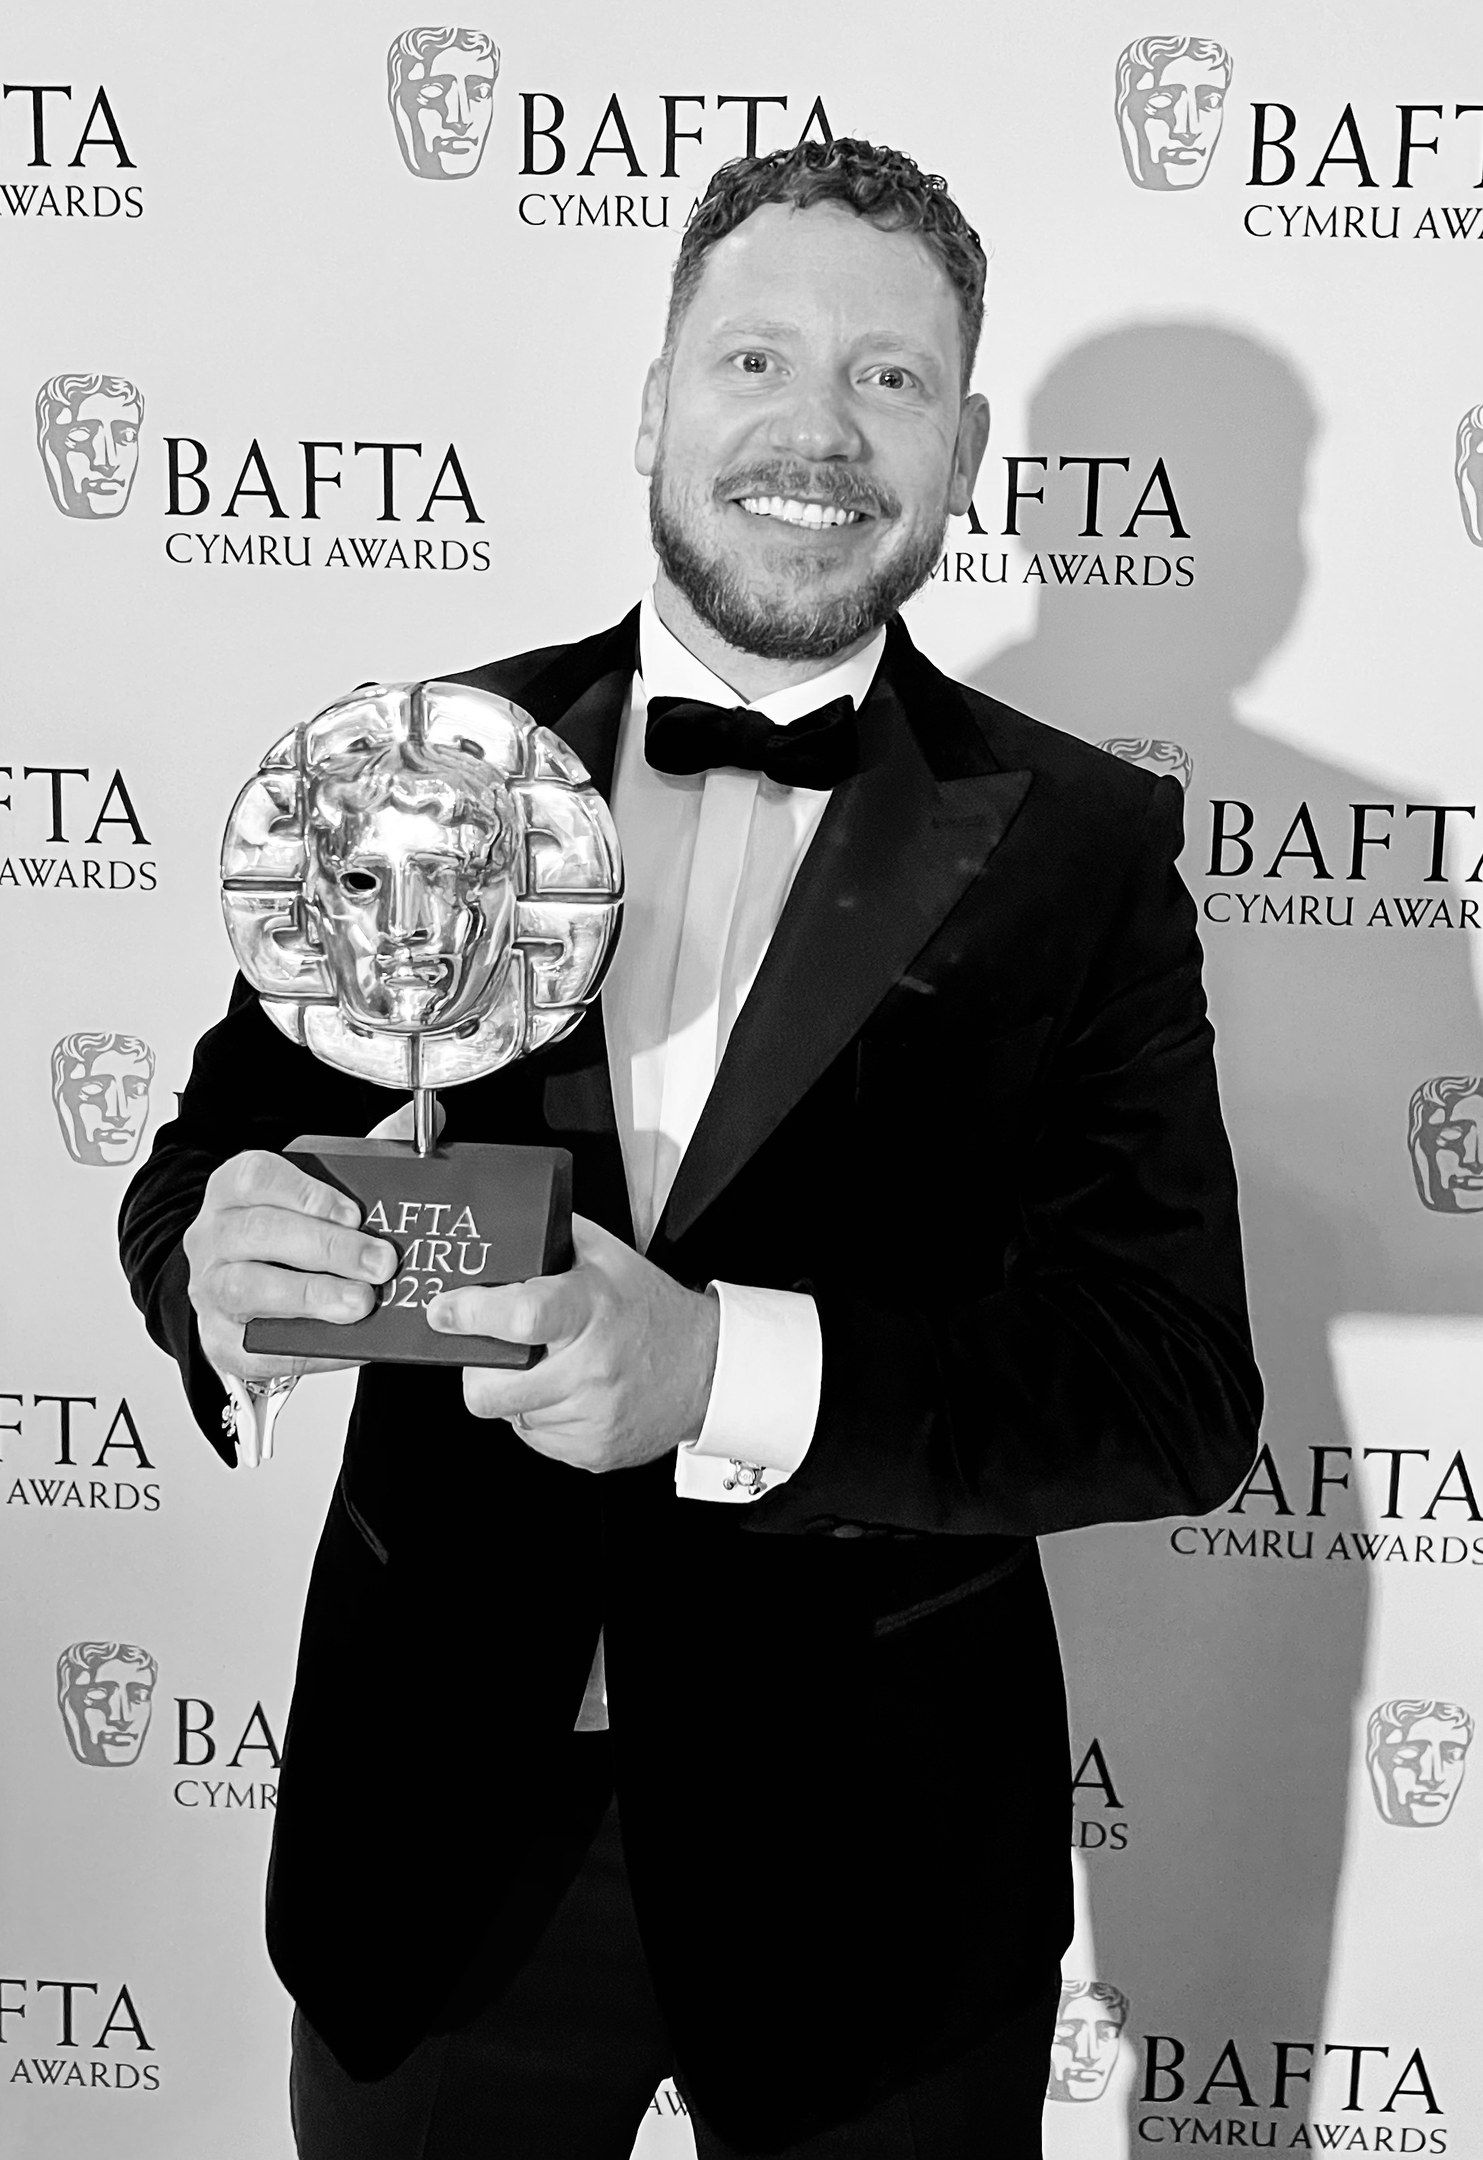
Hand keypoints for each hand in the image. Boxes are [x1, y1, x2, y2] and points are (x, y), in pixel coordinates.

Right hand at [183, 1148, 397, 1383]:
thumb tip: (424, 1122)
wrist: (240, 1299)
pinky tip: (346, 1340)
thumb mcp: (319, 1192)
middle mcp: (213, 1236)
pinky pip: (257, 1343)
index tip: (355, 1213)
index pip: (256, 1177)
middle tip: (380, 1263)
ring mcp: (210, 1288)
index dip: (307, 1193)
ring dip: (312, 1294)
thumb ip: (364, 1158)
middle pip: (259, 1232)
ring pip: (248, 1287)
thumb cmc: (285, 1238)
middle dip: (326, 1247)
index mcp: (234, 1190)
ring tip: (362, 1303)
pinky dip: (306, 1343)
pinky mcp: (220, 1339)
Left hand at [426, 1214, 720, 1472]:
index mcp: (590, 1311)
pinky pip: (536, 1439)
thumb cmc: (650, 1309)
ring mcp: (593, 1416)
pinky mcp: (594, 1451)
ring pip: (511, 1416)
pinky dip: (541, 1417)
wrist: (707, 1368)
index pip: (519, 1317)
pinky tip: (569, 1394)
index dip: (471, 1315)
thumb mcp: (605, 1256)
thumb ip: (552, 1238)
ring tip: (551, 1369)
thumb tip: (499, 1227)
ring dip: (517, 1394)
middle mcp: (592, 1368)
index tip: (443, 1312)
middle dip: (480, 1372)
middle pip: (491, 1390)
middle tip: (498, 1355)